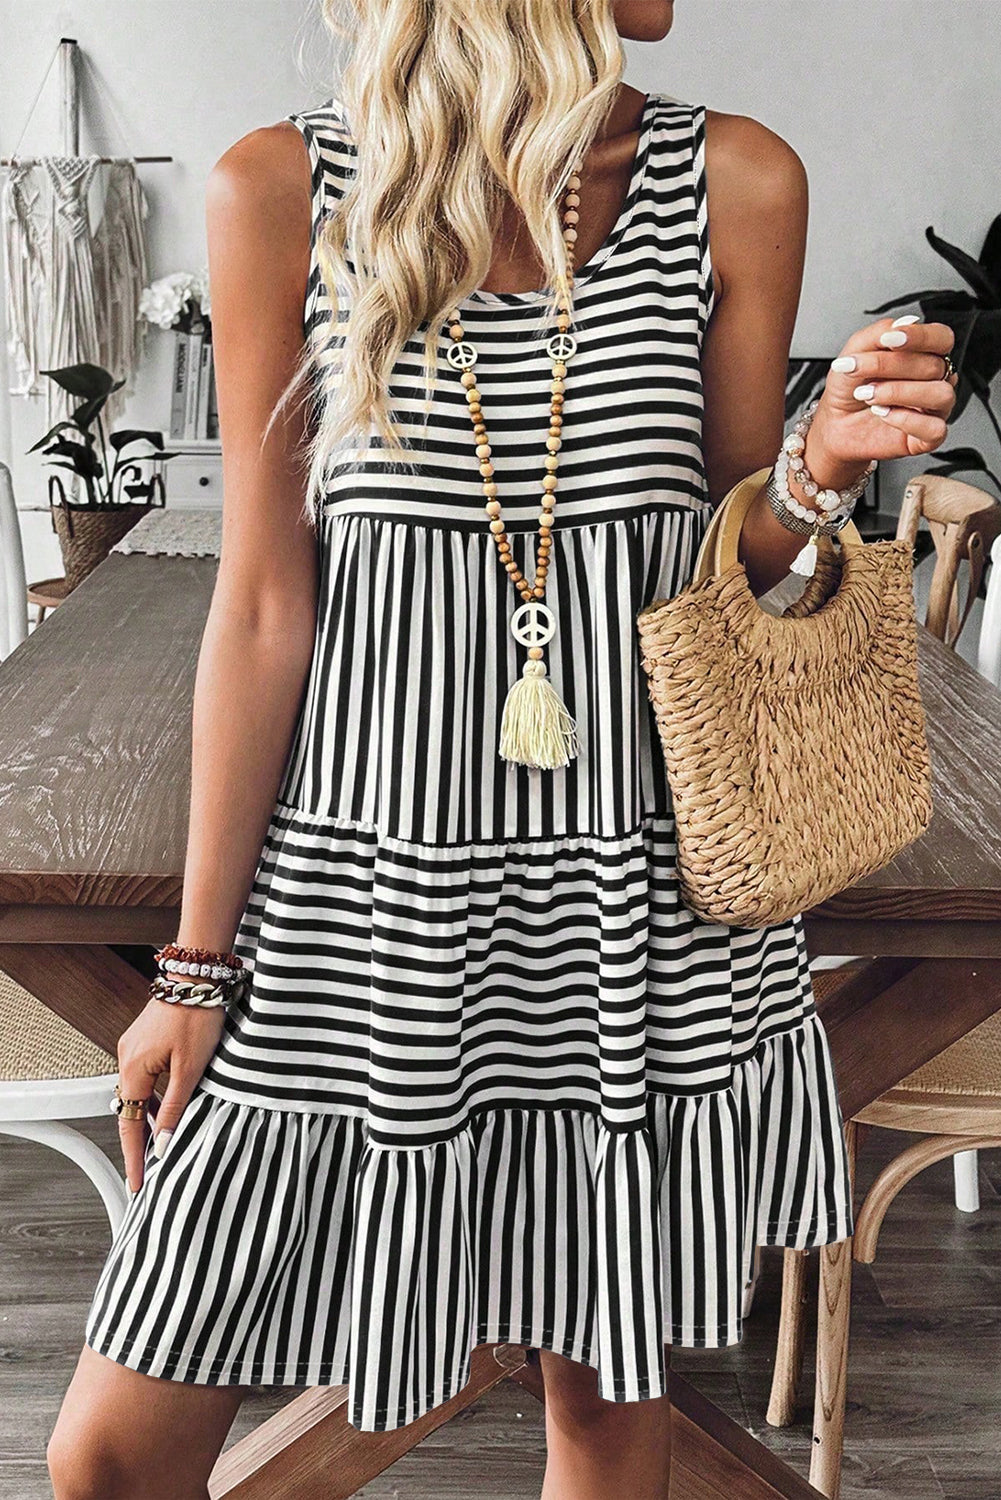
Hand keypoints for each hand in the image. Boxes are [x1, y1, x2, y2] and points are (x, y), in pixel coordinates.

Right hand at [116, 999, 224, 1191]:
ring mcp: (134, 1048)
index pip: (129, 1125)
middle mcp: (127, 1059)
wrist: (197, 976)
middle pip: (129, 1111)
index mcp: (133, 1069)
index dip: (134, 1157)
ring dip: (149, 1118)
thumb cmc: (196, 1015)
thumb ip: (176, 1108)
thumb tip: (166, 1142)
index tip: (137, 1183)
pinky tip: (168, 1107)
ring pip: (138, 1094)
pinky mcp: (146, 1040)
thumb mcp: (190, 1069)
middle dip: (140, 1141)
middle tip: (151, 1170)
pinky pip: (144, 1078)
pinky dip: (154, 1097)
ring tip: (163, 1144)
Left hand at [807, 315, 957, 481]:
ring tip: (868, 395)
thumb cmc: (849, 388)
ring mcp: (934, 409)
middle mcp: (934, 380)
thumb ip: (878, 334)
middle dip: (890, 366)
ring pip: (940, 394)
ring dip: (898, 392)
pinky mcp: (928, 437)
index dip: (920, 336)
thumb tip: (907, 322)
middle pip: (934, 365)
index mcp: (923, 354)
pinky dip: (904, 419)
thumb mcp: (854, 353)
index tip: (889, 340)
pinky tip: (882, 413)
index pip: (941, 338)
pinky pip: (934, 428)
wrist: (834, 424)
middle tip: (859, 371)